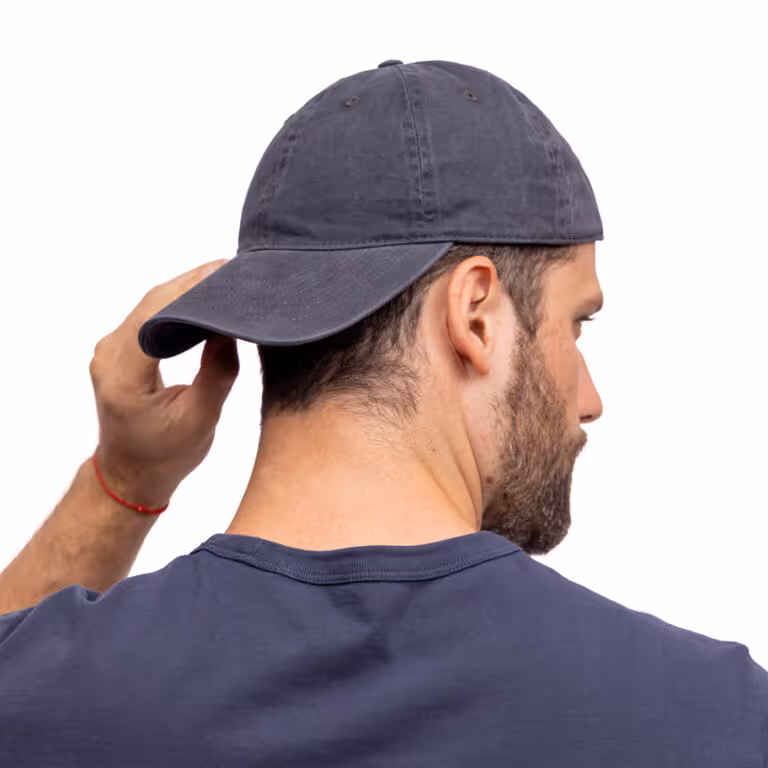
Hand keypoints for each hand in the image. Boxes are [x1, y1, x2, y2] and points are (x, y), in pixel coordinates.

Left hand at [89, 260, 239, 509]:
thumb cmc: (165, 456)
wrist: (131, 474)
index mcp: (124, 376)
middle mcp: (108, 356)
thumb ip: (217, 373)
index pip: (155, 316)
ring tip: (225, 279)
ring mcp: (110, 351)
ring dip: (186, 289)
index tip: (225, 274)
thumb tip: (231, 327)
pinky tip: (204, 297)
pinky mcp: (120, 349)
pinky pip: (149, 316)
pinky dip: (177, 303)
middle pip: (151, 303)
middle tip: (234, 270)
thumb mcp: (201, 420)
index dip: (190, 290)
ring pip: (150, 305)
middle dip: (193, 282)